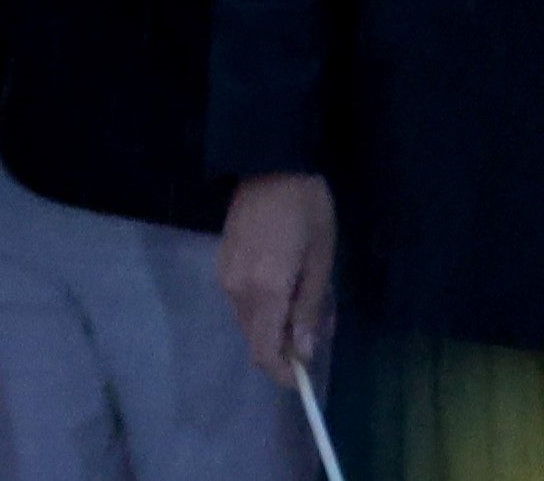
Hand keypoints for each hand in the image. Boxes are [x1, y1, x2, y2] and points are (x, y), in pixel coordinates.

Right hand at [218, 173, 338, 385]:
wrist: (271, 163)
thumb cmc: (307, 212)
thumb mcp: (321, 262)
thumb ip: (309, 309)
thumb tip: (304, 351)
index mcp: (264, 291)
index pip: (264, 351)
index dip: (282, 373)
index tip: (303, 378)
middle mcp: (236, 289)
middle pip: (255, 339)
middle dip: (286, 345)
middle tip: (320, 325)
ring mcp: (225, 275)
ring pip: (249, 321)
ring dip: (277, 324)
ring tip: (310, 299)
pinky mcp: (222, 262)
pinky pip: (243, 301)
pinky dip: (265, 307)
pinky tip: (288, 284)